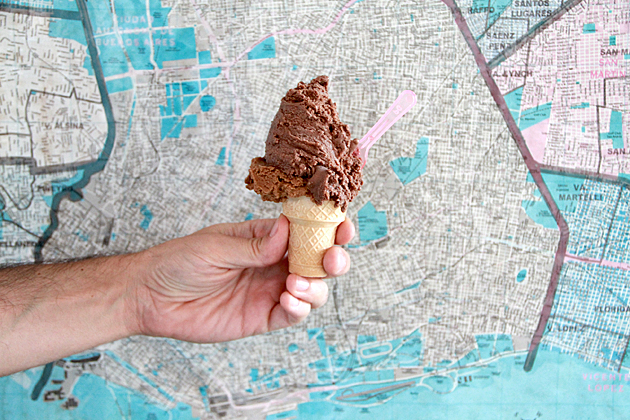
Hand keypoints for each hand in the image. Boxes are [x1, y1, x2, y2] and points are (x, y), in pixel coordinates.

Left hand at [129, 215, 354, 342]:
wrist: (151, 297)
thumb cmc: (179, 261)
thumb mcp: (216, 246)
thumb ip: (254, 245)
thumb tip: (288, 229)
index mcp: (266, 238)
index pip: (305, 230)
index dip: (328, 227)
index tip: (341, 226)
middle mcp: (274, 263)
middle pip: (318, 261)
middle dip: (333, 258)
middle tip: (330, 259)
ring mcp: (270, 290)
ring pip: (313, 290)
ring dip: (315, 286)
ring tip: (294, 283)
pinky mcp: (262, 317)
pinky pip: (292, 314)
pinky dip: (299, 308)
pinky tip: (288, 299)